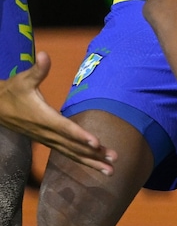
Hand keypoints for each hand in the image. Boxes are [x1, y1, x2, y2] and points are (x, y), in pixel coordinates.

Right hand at [0, 52, 113, 173]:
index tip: (96, 143)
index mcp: (44, 118)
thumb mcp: (23, 79)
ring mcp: (48, 139)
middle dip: (94, 154)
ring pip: (72, 153)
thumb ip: (37, 70)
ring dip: (91, 162)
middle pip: (73, 146)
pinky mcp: (48, 141)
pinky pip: (68, 153)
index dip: (80, 136)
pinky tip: (97, 165)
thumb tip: (44, 55)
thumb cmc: (12, 92)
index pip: (65, 129)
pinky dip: (82, 160)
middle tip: (114, 160)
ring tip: (110, 171)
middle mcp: (47, 132)